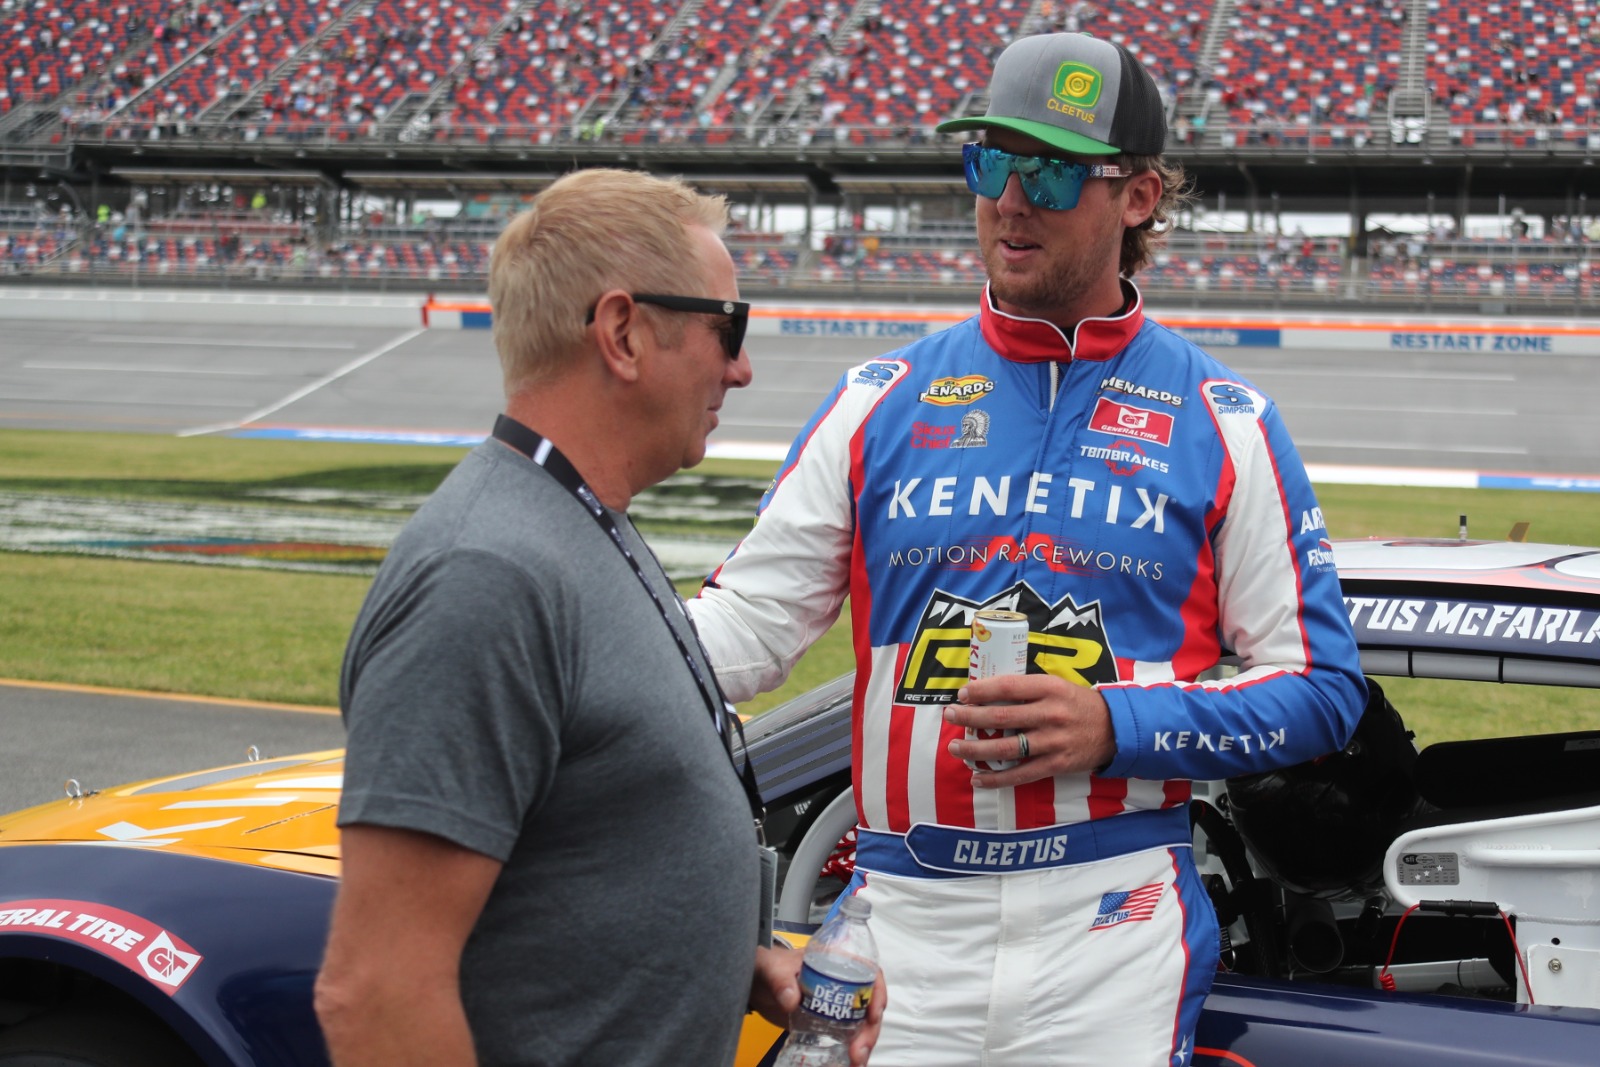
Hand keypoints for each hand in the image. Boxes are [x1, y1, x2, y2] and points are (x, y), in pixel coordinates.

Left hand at [751, 946, 886, 1064]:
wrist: (755, 986)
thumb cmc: (767, 967)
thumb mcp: (772, 968)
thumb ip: (780, 980)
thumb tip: (791, 999)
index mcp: (835, 963)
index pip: (869, 972)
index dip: (877, 992)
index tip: (873, 1014)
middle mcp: (842, 984)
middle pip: (868, 1005)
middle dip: (870, 1030)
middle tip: (859, 1050)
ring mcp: (836, 1006)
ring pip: (861, 1025)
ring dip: (864, 1044)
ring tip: (856, 1061)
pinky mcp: (827, 1024)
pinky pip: (847, 1037)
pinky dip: (850, 1052)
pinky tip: (849, 1063)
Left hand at [943, 673, 1115, 787]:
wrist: (1115, 729)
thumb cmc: (1078, 704)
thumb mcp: (1057, 686)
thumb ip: (1027, 689)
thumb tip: (987, 691)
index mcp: (1049, 689)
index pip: (1008, 687)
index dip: (982, 690)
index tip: (963, 693)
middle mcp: (1050, 714)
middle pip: (1001, 716)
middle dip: (970, 717)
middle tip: (950, 715)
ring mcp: (1052, 742)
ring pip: (1006, 748)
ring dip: (976, 750)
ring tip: (955, 748)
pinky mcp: (1056, 765)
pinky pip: (1020, 775)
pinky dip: (996, 779)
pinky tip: (976, 779)